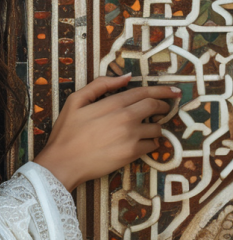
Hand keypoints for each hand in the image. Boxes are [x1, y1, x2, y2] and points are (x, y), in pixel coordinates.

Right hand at [34, 74, 180, 191]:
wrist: (64, 162)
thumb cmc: (67, 131)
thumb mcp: (76, 100)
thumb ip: (100, 85)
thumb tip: (125, 77)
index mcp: (113, 103)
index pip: (144, 92)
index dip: (163, 90)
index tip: (175, 91)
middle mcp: (126, 118)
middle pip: (155, 107)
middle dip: (164, 106)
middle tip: (165, 108)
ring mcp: (131, 136)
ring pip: (157, 128)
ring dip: (156, 126)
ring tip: (147, 127)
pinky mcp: (132, 154)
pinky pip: (152, 146)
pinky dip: (150, 142)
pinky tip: (141, 142)